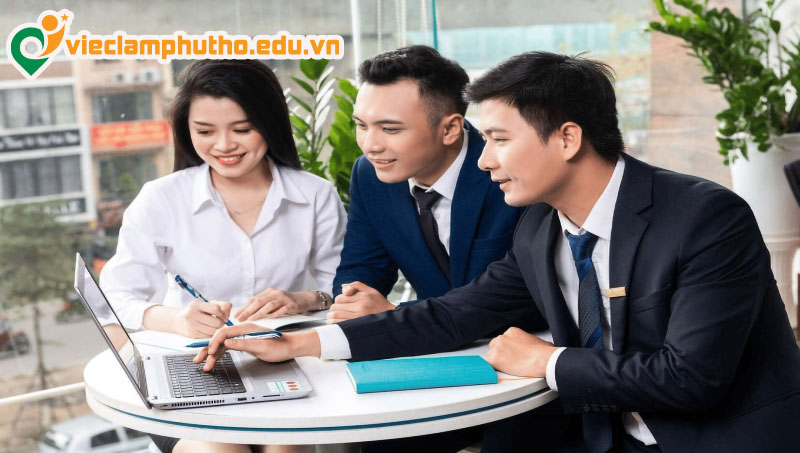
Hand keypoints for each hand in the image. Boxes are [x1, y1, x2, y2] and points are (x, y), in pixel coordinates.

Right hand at [172, 300, 231, 337]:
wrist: (178, 321)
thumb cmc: (198, 311)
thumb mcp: (207, 304)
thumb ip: (222, 306)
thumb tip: (228, 315)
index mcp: (196, 305)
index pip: (216, 309)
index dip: (222, 313)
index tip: (223, 316)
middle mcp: (192, 315)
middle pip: (217, 322)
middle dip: (221, 323)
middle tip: (220, 322)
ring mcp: (191, 326)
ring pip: (214, 331)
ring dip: (217, 330)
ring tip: (214, 326)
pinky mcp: (192, 335)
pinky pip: (209, 336)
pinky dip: (212, 334)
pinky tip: (209, 330)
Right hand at [193, 323, 320, 371]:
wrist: (290, 347)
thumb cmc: (279, 346)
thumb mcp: (261, 347)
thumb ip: (243, 344)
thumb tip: (226, 343)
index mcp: (246, 328)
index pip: (224, 333)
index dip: (214, 342)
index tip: (210, 353)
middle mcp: (242, 330)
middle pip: (220, 339)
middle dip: (208, 349)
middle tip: (198, 360)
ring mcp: (242, 337)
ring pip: (223, 345)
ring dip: (213, 355)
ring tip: (204, 365)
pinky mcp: (244, 343)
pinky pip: (228, 348)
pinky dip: (220, 355)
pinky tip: (213, 361)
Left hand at [233, 289, 316, 320]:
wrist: (303, 299)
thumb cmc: (286, 303)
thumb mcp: (273, 301)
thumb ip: (263, 306)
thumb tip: (247, 314)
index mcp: (269, 292)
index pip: (254, 299)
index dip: (244, 308)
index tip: (236, 316)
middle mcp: (275, 293)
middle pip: (259, 301)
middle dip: (248, 311)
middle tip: (240, 319)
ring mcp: (284, 299)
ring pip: (269, 305)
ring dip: (259, 313)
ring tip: (251, 319)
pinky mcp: (291, 305)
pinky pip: (282, 310)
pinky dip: (275, 314)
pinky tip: (269, 319)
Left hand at [327, 282, 394, 323]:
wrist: (390, 317)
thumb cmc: (378, 303)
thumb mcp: (370, 290)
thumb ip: (356, 285)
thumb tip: (343, 287)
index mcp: (362, 298)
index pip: (340, 298)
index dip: (338, 300)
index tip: (342, 302)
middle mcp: (360, 308)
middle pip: (336, 307)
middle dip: (334, 308)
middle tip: (337, 310)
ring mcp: (358, 319)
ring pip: (335, 317)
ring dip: (331, 317)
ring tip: (333, 317)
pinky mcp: (357, 328)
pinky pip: (339, 326)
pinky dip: (334, 324)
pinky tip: (336, 323)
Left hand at [486, 327, 557, 376]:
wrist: (543, 359)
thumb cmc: (543, 352)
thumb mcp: (537, 340)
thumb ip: (529, 341)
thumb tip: (534, 347)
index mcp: (512, 332)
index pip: (503, 340)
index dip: (506, 349)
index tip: (510, 354)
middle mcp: (502, 337)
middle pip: (494, 346)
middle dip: (500, 353)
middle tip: (508, 362)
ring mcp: (497, 348)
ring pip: (491, 355)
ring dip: (497, 361)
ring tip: (507, 367)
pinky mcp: (494, 359)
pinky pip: (488, 364)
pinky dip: (492, 368)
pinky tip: (500, 371)